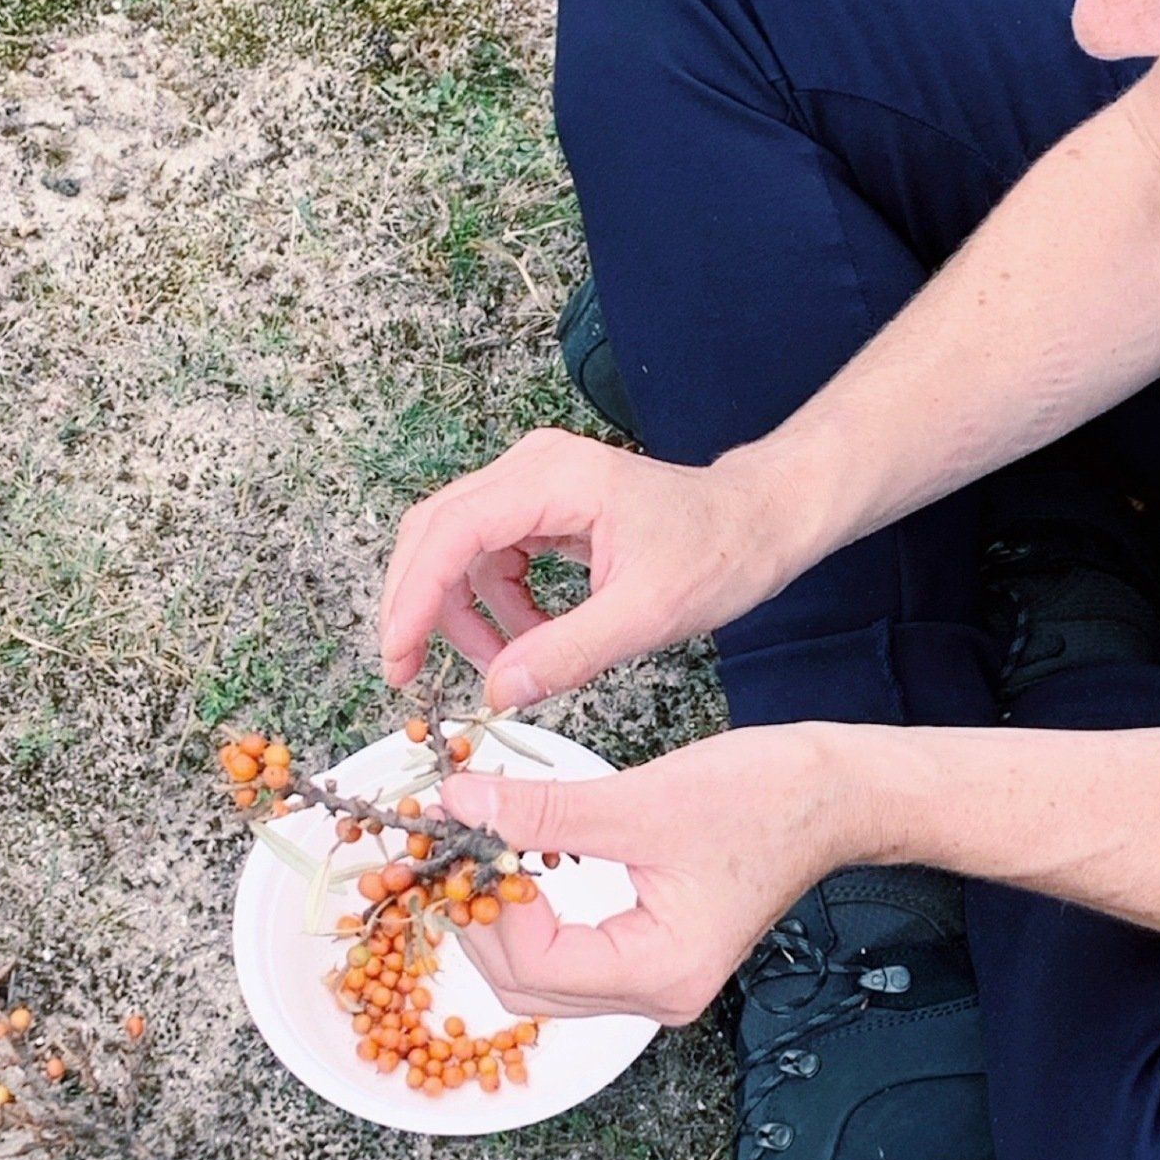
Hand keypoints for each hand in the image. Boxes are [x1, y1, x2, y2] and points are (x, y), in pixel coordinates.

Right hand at [378, 428, 799, 711]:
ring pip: (456, 549)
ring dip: (463, 613)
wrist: (759, 521)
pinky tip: (528, 640)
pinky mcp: (543, 507)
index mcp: (553, 478)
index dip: (414, 598)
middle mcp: (532, 469)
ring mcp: (534, 484)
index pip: (450, 533)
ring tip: (503, 666)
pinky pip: (490, 557)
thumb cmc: (719, 551)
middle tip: (414, 674)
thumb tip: (498, 691)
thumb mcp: (647, 614)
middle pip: (435, 534)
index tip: (399, 656)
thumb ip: (567, 653)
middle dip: (419, 607)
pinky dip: (494, 605)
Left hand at [439, 725, 862, 1022]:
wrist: (835, 796)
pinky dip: (534, 916)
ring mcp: (656, 979)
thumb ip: (542, 811)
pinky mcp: (653, 953)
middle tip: (451, 850)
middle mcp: (659, 993)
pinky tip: (517, 865)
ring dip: (502, 919)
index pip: (538, 965)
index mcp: (663, 971)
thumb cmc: (767, 799)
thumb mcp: (642, 801)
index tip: (461, 843)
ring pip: (544, 976)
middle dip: (481, 920)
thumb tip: (460, 806)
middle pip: (529, 987)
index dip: (487, 907)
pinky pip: (570, 954)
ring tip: (478, 852)